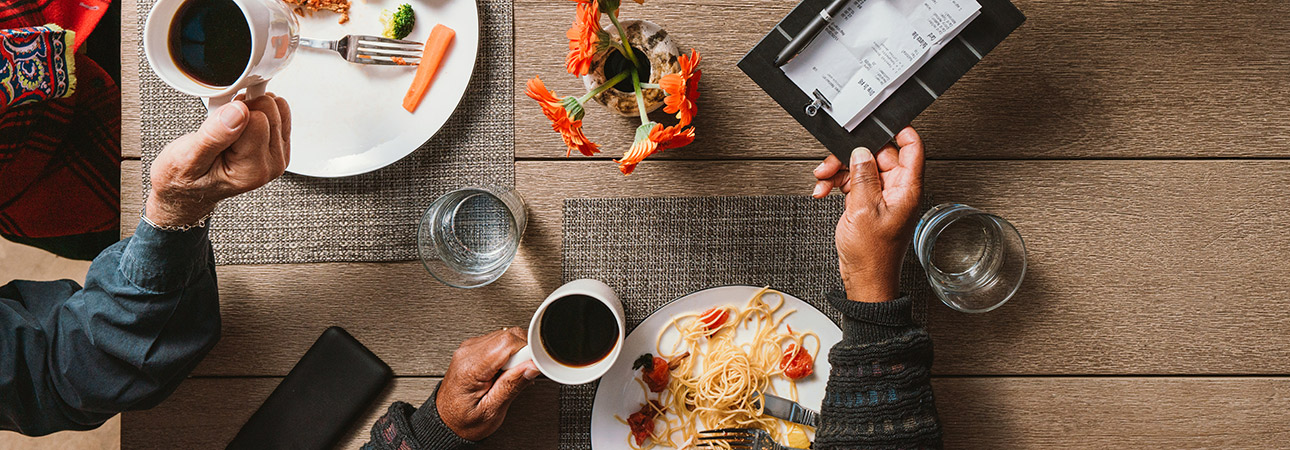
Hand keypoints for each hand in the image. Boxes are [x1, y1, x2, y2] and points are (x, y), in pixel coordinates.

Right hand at [145, 94, 291, 226]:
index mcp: (253, 171)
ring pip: (277, 108)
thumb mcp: (188, 157)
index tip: (217, 124)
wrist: (188, 189)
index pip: (257, 119)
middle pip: (271, 111)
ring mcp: (276, 155)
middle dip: (244, 109)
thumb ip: (214, 135)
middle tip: (221, 126)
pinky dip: (256, 110)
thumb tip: (239, 111)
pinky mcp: (277, 146)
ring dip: (250, 109)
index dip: (233, 113)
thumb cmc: (185, 177)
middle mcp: (270, 164)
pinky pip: (278, 112)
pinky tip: (238, 124)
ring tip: (228, 127)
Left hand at [437, 328, 540, 440]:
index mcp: (470, 367)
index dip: (526, 352)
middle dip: (523, 353)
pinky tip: (505, 372)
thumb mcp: (491, 411)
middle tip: (520, 375)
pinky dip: (509, 354)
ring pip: (506, 336)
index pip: (508, 342)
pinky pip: (499, 342)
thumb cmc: (463, 420)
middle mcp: (468, 352)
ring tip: (510, 376)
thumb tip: (532, 366)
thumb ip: (512, 385)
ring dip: (516, 354)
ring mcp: (470, 348)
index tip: (531, 367)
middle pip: (508, 335)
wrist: (446, 422)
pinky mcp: (474, 349)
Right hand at [813, 127, 924, 301]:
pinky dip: (837, 184)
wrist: (864, 280)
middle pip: (878, 155)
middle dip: (852, 156)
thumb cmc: (872, 255)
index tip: (879, 123)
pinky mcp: (868, 203)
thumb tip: (862, 152)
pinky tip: (824, 191)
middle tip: (832, 163)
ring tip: (823, 179)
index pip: (912, 147)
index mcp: (906, 188)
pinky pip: (853, 183)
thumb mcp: (863, 210)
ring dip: (839, 170)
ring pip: (861, 167)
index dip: (898, 131)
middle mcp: (897, 189)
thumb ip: (863, 176)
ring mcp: (882, 196)